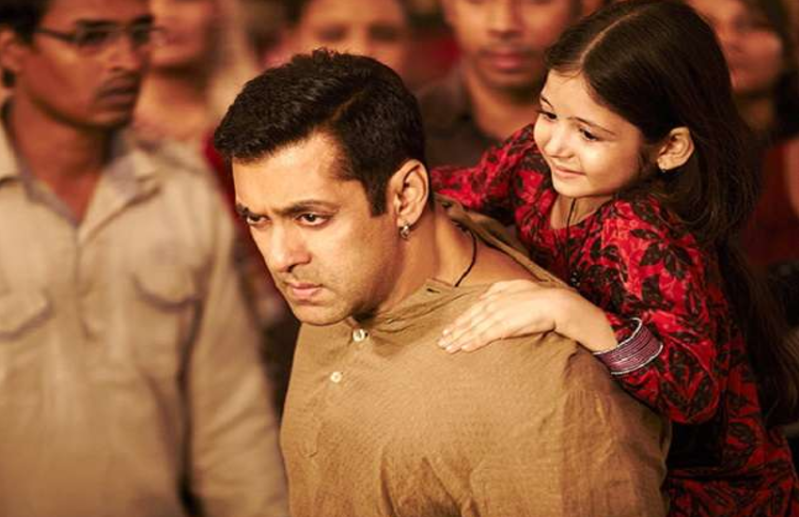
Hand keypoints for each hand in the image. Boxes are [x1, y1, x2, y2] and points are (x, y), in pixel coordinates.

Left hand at [438, 280, 559, 352]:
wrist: (553, 303)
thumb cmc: (538, 295)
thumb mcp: (514, 286)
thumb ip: (498, 290)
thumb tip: (485, 295)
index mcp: (493, 296)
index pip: (470, 311)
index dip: (458, 322)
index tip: (447, 330)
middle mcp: (491, 305)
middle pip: (468, 321)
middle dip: (453, 333)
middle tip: (441, 343)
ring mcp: (497, 316)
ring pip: (473, 330)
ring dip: (459, 340)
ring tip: (448, 349)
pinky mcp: (504, 326)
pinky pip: (485, 336)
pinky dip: (473, 342)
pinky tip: (464, 348)